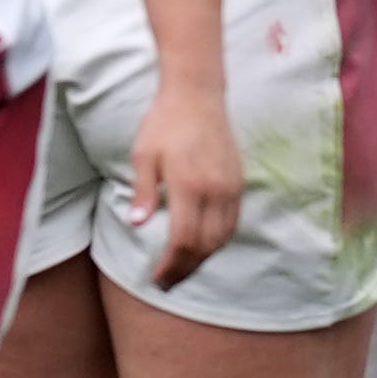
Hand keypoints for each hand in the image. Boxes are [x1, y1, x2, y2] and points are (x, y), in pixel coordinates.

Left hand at [125, 76, 243, 289]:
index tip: (157, 278)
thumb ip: (143, 192)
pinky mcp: (238, 181)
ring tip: (184, 267)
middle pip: (205, 245)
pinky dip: (219, 240)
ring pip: (223, 237)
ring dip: (204, 258)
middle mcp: (215, 190)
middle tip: (168, 282)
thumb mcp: (143, 155)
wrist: (197, 95)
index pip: (183, 240)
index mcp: (189, 185)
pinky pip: (233, 221)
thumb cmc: (164, 123)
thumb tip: (138, 225)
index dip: (170, 265)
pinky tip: (203, 244)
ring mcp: (230, 186)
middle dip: (186, 268)